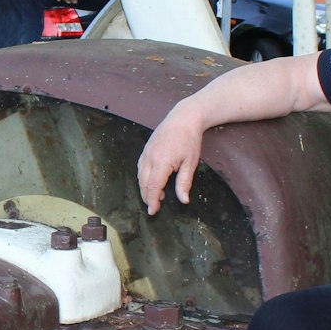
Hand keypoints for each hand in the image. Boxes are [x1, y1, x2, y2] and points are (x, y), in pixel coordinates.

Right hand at [137, 94, 206, 213]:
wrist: (183, 118)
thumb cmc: (189, 139)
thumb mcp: (190, 163)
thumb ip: (184, 183)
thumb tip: (183, 200)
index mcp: (162, 162)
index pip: (153, 186)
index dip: (152, 201)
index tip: (153, 211)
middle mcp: (150, 157)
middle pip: (143, 183)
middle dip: (147, 197)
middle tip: (154, 207)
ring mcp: (146, 152)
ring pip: (139, 175)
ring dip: (145, 188)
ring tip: (156, 196)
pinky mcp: (146, 149)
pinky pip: (140, 167)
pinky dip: (143, 177)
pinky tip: (152, 181)